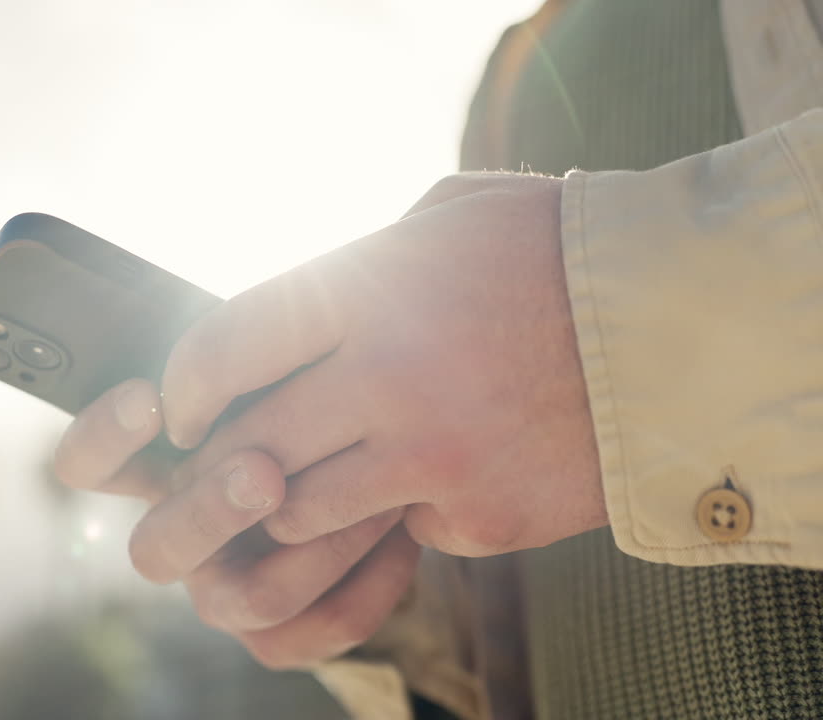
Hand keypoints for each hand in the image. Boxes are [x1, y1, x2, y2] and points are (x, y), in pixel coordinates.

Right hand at [52, 378, 419, 667]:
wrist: (395, 444)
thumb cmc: (324, 388)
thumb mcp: (283, 360)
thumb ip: (246, 352)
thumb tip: (229, 340)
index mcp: (161, 467)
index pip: (86, 464)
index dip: (102, 438)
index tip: (150, 397)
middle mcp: (184, 534)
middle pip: (153, 553)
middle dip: (209, 512)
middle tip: (265, 469)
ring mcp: (229, 590)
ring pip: (244, 603)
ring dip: (314, 548)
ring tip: (376, 502)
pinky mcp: (287, 632)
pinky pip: (317, 632)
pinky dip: (369, 585)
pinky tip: (405, 529)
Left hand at [155, 172, 606, 558]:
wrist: (681, 324)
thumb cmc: (553, 250)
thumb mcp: (446, 217)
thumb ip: (357, 262)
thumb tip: (289, 314)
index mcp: (370, 290)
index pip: (228, 345)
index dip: (184, 385)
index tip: (180, 407)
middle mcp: (391, 380)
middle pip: (249, 449)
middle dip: (216, 467)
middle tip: (220, 463)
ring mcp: (436, 460)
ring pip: (302, 515)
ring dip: (293, 502)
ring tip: (313, 476)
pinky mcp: (479, 518)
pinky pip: (399, 534)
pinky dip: (399, 513)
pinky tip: (435, 473)